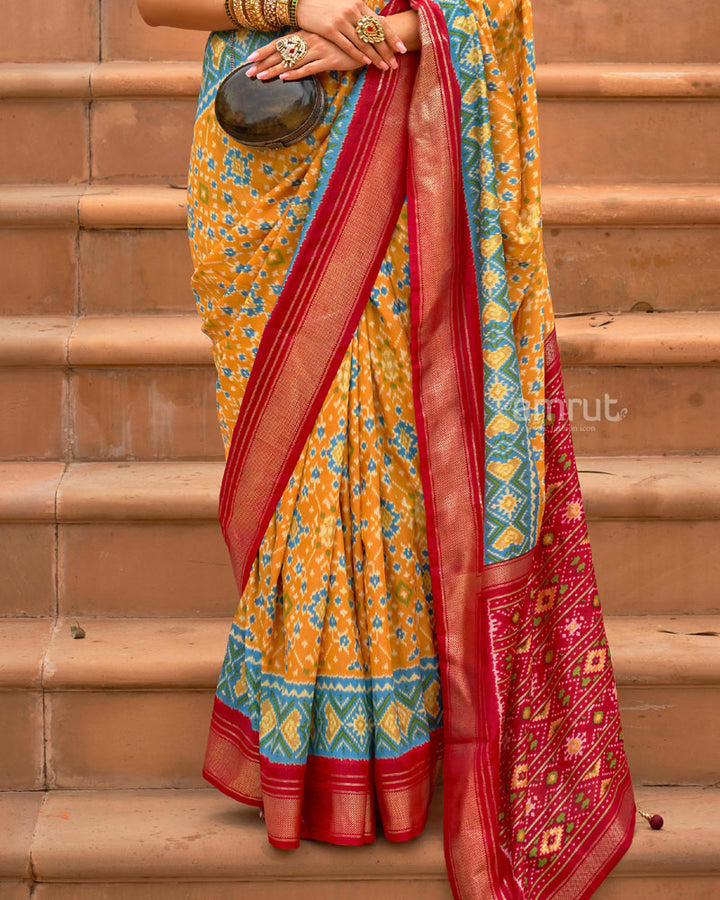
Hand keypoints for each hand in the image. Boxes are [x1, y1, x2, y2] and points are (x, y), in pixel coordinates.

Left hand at [246, 30, 368, 80]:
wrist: (368, 37)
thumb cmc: (344, 41)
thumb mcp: (324, 41)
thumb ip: (310, 47)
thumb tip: (297, 57)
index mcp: (306, 35)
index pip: (280, 43)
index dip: (264, 51)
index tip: (250, 59)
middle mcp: (309, 40)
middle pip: (281, 53)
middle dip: (263, 63)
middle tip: (248, 72)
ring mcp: (319, 49)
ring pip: (291, 61)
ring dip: (274, 70)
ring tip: (260, 78)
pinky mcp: (329, 60)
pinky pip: (308, 68)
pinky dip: (295, 73)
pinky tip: (284, 77)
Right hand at [295, 0, 405, 70]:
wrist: (303, 2)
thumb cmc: (327, 6)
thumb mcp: (347, 5)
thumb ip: (362, 14)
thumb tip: (379, 22)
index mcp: (359, 4)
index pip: (379, 23)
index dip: (392, 37)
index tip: (402, 49)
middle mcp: (352, 11)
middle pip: (374, 35)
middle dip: (386, 51)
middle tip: (395, 64)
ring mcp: (341, 20)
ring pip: (363, 42)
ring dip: (375, 57)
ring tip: (384, 67)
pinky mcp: (330, 30)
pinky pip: (348, 45)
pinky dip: (358, 55)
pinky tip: (367, 63)